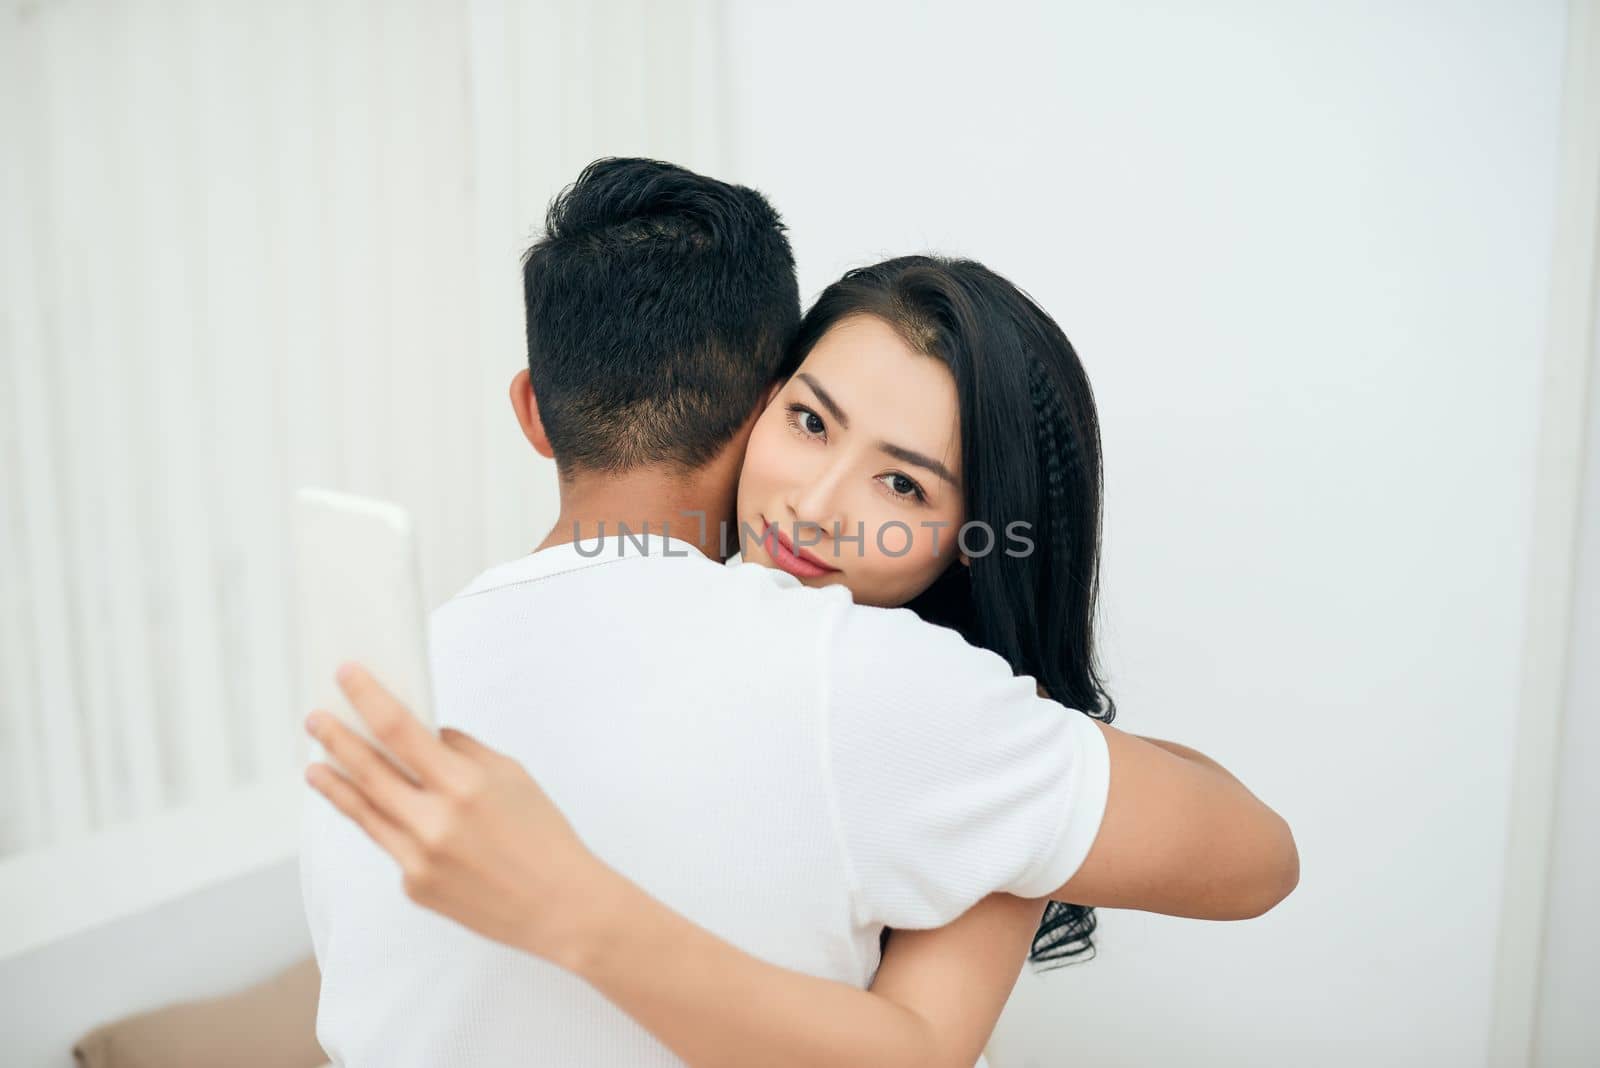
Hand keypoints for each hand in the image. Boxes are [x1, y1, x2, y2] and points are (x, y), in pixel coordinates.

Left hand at [303, 663, 612, 965]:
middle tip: (316, 719)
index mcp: (465, 785)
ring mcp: (419, 858)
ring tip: (314, 766)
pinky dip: (387, 825)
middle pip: (369, 770)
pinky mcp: (414, 886)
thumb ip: (464, 752)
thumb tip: (427, 734)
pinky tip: (385, 815)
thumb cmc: (544, 837)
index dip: (368, 698)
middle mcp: (435, 822)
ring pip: (364, 811)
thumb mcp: (512, 777)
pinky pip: (392, 845)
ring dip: (335, 785)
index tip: (346, 676)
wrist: (561, 908)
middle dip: (336, 739)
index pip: (400, 730)